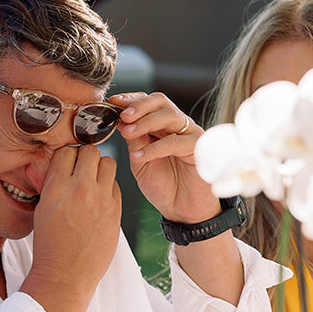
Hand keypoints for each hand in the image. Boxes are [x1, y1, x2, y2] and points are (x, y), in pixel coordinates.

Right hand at [28, 143, 120, 300]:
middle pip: (90, 151)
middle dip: (85, 158)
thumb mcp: (41, 209)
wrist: (65, 275)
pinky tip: (100, 200)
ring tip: (93, 182)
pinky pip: (116, 185)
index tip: (66, 165)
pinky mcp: (116, 211)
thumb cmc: (49, 245)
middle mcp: (81, 189)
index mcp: (57, 187)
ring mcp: (101, 200)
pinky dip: (109, 188)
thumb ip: (50, 183)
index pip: (66, 151)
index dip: (66, 157)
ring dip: (100, 168)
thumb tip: (53, 165)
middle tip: (81, 170)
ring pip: (109, 162)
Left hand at [112, 92, 218, 223]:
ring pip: (170, 116)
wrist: (183, 211)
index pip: (148, 103)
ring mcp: (190, 135)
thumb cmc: (164, 187)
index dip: (131, 100)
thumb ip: (133, 141)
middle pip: (160, 102)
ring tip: (127, 133)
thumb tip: (120, 121)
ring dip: (145, 122)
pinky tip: (139, 156)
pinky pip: (177, 142)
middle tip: (122, 116)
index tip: (112, 102)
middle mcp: (177, 126)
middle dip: (139, 106)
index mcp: (161, 126)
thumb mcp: (140, 162)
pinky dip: (155, 148)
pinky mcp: (199, 150)